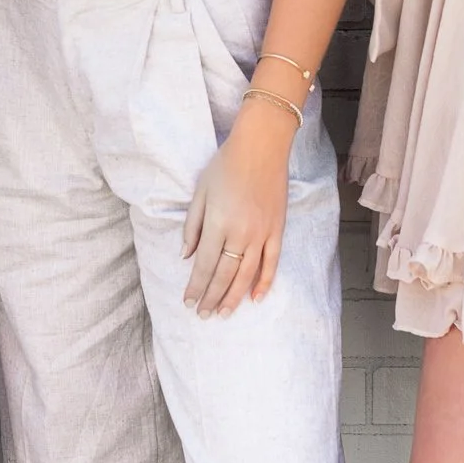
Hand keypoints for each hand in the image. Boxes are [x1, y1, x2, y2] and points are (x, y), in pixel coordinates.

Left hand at [180, 96, 293, 316]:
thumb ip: (192, 226)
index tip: (188, 302)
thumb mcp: (200, 191)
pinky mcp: (277, 230)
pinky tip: (255, 298)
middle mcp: (240, 233)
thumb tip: (186, 256)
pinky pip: (271, 263)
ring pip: (246, 275)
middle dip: (212, 298)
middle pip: (224, 275)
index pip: (204, 265)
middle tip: (203, 315)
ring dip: (234, 297)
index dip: (196, 287)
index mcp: (218, 223)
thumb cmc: (225, 165)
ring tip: (223, 314)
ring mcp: (262, 233)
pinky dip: (264, 283)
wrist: (261, 147)